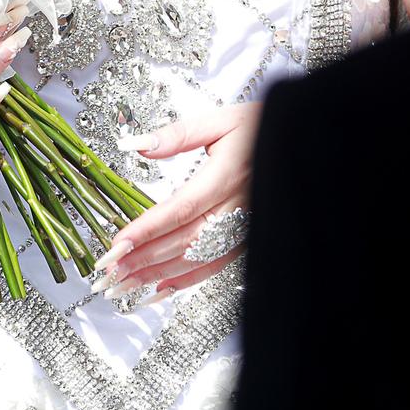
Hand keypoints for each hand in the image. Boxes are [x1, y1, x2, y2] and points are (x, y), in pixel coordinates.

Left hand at [94, 103, 260, 301]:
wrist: (301, 144)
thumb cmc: (262, 128)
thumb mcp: (221, 120)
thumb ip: (178, 134)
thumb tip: (138, 144)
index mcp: (225, 177)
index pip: (179, 210)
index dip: (146, 230)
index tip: (117, 244)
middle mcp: (234, 209)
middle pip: (181, 242)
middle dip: (142, 260)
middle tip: (108, 273)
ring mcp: (241, 229)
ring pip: (195, 261)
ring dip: (156, 276)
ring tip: (123, 286)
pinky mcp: (244, 239)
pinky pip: (213, 267)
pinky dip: (184, 281)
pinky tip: (160, 290)